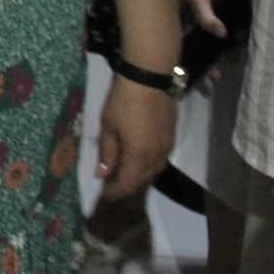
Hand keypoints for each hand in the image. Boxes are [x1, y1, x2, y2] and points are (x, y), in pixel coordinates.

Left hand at [95, 76, 174, 198]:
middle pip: (143, 180)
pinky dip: (149, 164)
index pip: (128, 184)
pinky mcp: (172, 137)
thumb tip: (102, 175)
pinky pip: (161, 159)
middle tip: (112, 183)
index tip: (104, 194)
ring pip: (154, 171)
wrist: (148, 79)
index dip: (115, 191)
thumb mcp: (108, 127)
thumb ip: (107, 153)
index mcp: (139, 157)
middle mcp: (156, 157)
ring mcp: (167, 147)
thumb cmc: (123, 103)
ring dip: (140, 175)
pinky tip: (140, 158)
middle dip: (128, 185)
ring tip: (125, 172)